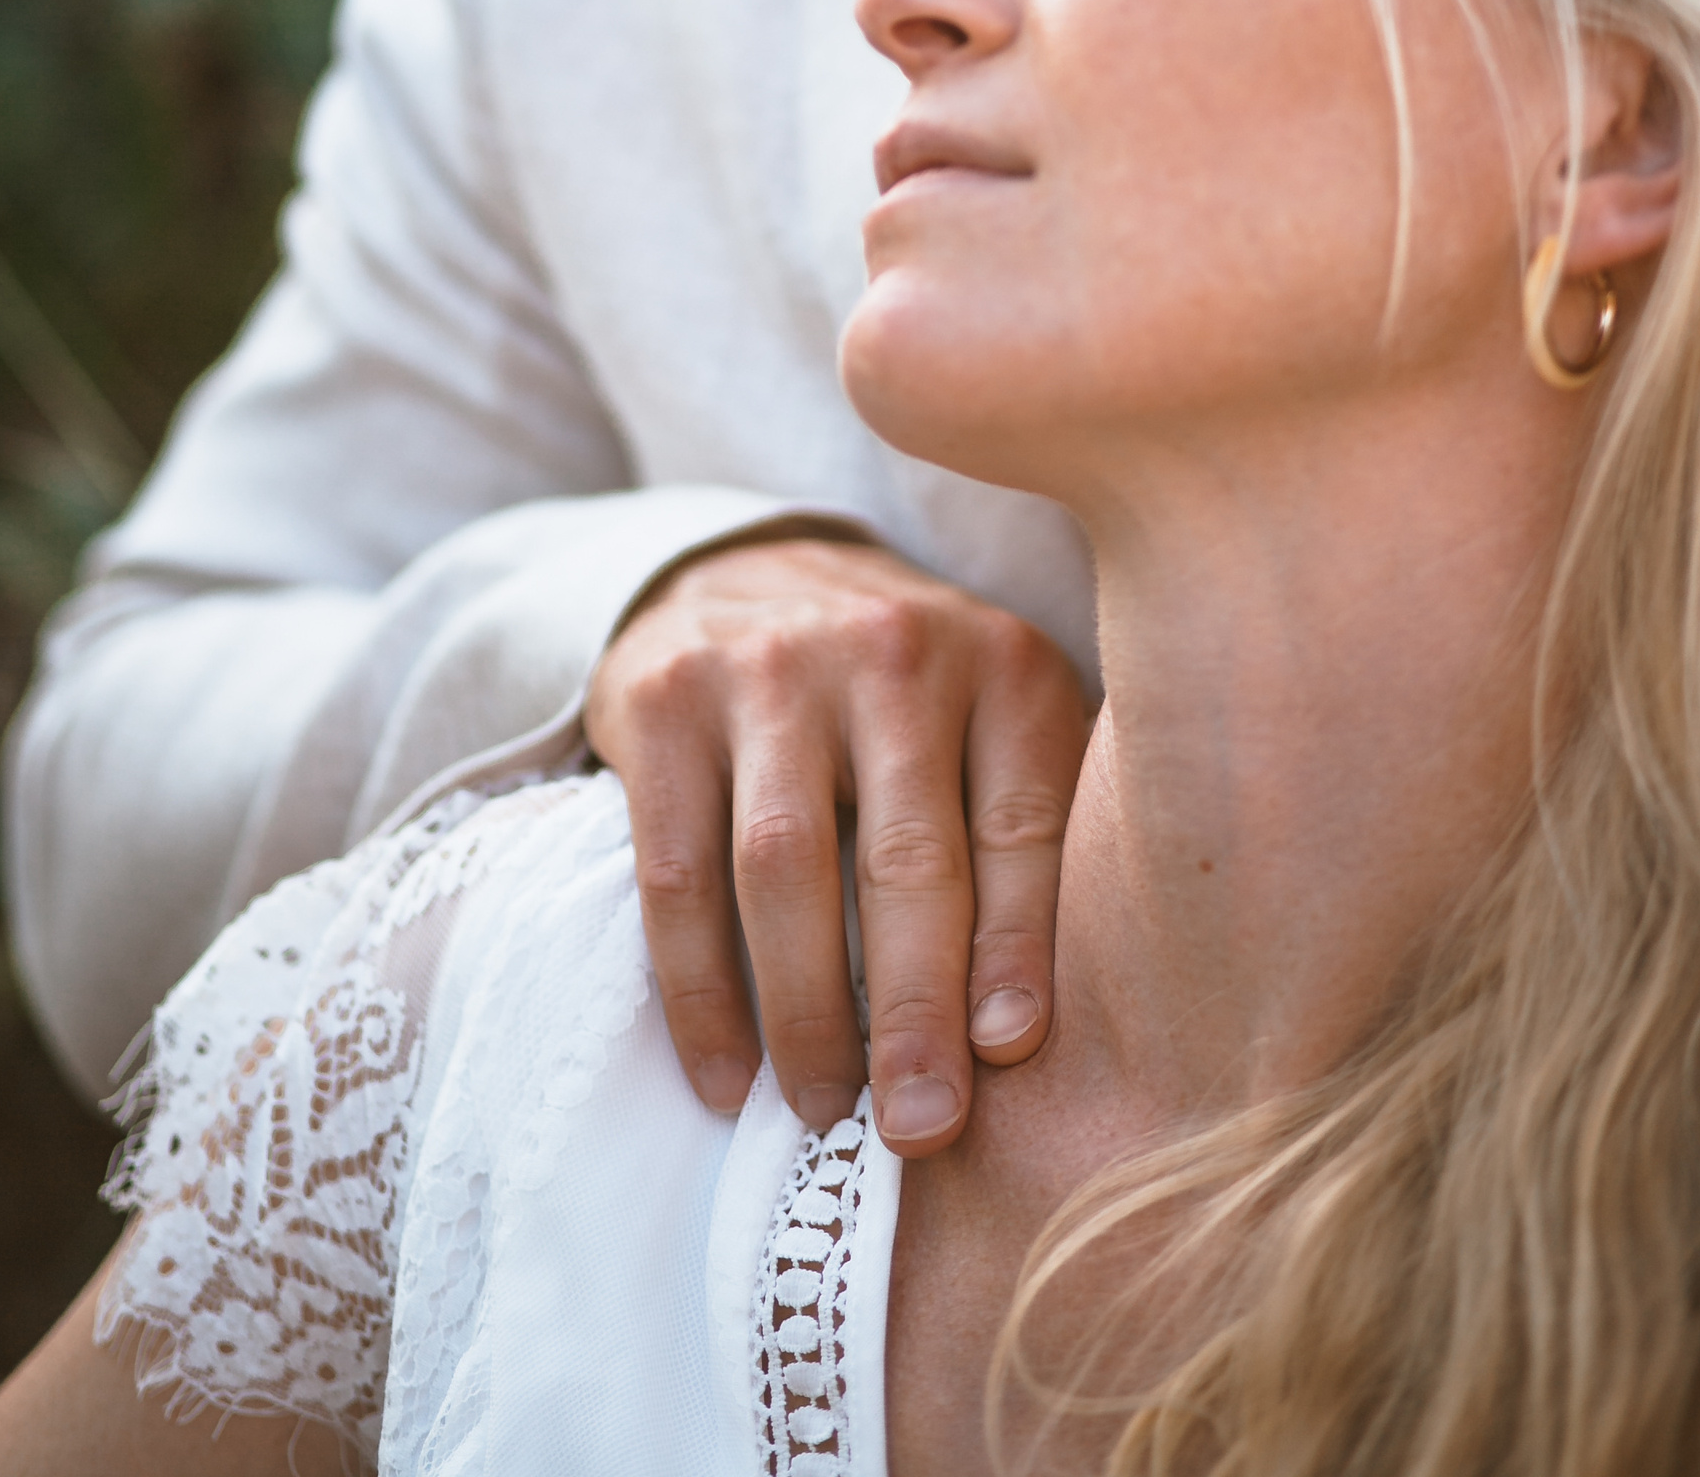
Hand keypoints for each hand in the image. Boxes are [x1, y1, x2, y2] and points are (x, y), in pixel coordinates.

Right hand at [585, 531, 1089, 1156]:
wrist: (756, 569)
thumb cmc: (907, 694)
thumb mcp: (995, 724)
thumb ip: (1032, 839)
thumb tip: (1022, 1039)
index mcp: (1000, 662)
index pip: (1022, 820)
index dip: (1018, 947)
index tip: (1008, 1056)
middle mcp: (890, 649)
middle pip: (906, 855)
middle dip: (914, 1009)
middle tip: (917, 1130)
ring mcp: (770, 668)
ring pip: (785, 869)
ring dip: (804, 1012)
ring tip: (823, 1110)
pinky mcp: (667, 699)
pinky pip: (679, 870)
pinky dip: (699, 989)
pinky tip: (724, 1073)